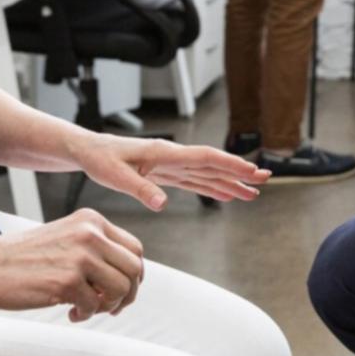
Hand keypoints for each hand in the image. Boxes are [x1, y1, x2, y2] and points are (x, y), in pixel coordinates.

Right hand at [0, 208, 144, 321]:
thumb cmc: (21, 257)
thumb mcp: (66, 237)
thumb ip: (95, 248)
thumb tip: (126, 276)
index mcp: (91, 220)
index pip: (134, 248)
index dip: (133, 274)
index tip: (121, 288)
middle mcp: (89, 234)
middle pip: (134, 269)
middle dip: (127, 293)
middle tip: (108, 305)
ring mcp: (80, 256)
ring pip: (122, 288)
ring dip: (107, 306)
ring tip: (86, 308)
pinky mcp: (67, 281)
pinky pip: (95, 306)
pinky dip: (85, 314)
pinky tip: (69, 312)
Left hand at [70, 134, 269, 209]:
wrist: (89, 151)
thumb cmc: (100, 160)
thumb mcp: (114, 176)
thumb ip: (140, 188)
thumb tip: (162, 204)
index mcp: (164, 153)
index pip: (204, 158)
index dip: (229, 164)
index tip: (251, 171)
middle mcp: (172, 157)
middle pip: (213, 164)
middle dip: (239, 172)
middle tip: (265, 178)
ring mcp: (171, 165)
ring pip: (207, 173)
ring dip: (230, 182)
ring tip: (253, 192)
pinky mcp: (165, 173)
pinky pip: (195, 180)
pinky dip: (212, 187)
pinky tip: (225, 194)